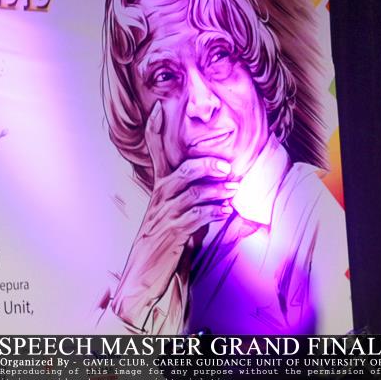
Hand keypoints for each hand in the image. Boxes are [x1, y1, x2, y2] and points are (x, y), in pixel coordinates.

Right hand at [111, 102, 236, 327]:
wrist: (146, 273)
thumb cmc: (168, 238)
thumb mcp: (179, 211)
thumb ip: (194, 195)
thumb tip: (223, 184)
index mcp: (161, 187)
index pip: (155, 152)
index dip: (155, 130)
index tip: (158, 107)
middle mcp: (160, 197)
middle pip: (183, 172)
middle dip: (207, 166)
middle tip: (228, 167)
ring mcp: (164, 215)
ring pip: (193, 194)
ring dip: (218, 191)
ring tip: (234, 191)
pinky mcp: (172, 233)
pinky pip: (195, 217)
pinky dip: (213, 212)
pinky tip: (226, 212)